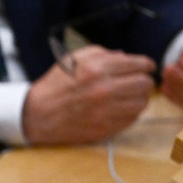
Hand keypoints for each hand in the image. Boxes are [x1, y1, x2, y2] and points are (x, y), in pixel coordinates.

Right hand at [23, 45, 154, 144]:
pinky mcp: (104, 128)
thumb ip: (102, 53)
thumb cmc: (55, 85)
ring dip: (138, 99)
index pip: (139, 65)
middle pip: (145, 84)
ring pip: (142, 103)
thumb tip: (125, 57)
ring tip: (127, 98)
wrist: (36, 114)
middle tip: (135, 83)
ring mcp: (105, 111)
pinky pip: (131, 120)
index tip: (145, 68)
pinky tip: (118, 110)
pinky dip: (129, 114)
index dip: (146, 65)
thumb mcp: (74, 59)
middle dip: (143, 81)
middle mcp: (104, 89)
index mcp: (97, 69)